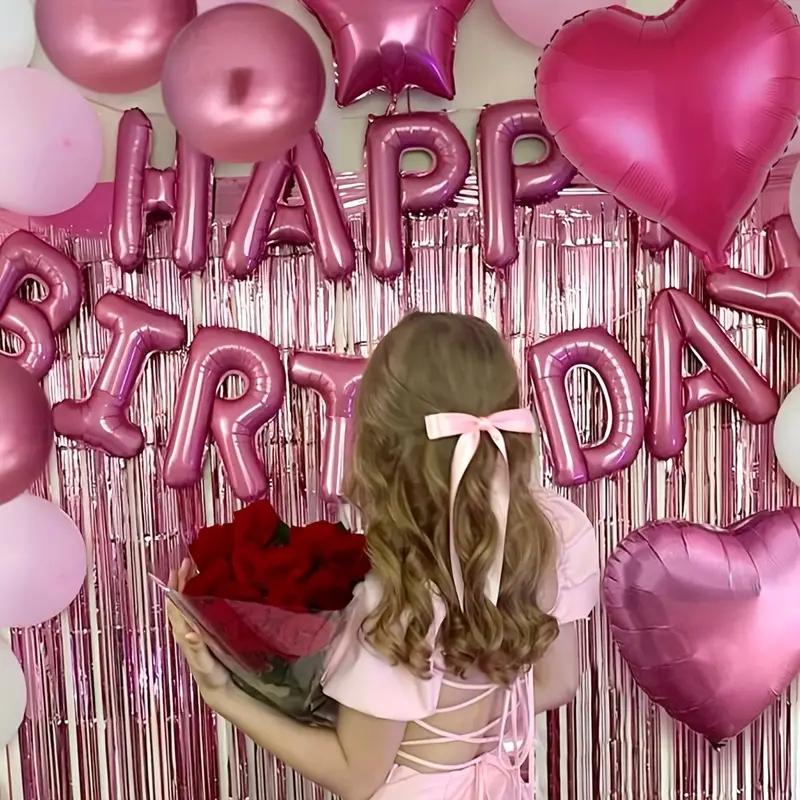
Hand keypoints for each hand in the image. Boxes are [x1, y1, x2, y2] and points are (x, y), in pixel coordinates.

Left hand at [167, 558, 231, 705]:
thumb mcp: (204, 663)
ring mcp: (192, 629)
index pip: (174, 605)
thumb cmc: (210, 675)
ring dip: (189, 584)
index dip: (174, 587)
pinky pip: (196, 607)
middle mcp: (184, 628)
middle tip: (188, 561)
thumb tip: (188, 631)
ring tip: (195, 567)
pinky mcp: (202, 630)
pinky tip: (207, 587)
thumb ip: (197, 648)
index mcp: (182, 632)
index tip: (179, 569)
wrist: (216, 687)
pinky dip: (198, 594)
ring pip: (186, 602)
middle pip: (178, 599)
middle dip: (180, 580)